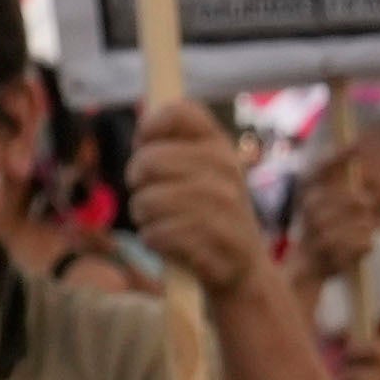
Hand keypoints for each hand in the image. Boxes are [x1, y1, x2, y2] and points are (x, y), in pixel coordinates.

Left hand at [128, 102, 275, 305]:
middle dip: (136, 181)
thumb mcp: (196, 173)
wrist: (243, 267)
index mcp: (218, 145)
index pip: (179, 112)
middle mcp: (226, 167)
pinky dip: (153, 240)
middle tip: (148, 195)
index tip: (145, 145)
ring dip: (143, 215)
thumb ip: (168, 146)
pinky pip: (159, 234)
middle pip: (149, 160)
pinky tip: (167, 241)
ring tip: (157, 221)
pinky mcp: (218, 240)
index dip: (150, 127)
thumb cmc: (206, 214)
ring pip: (149, 201)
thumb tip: (143, 124)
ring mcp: (226, 204)